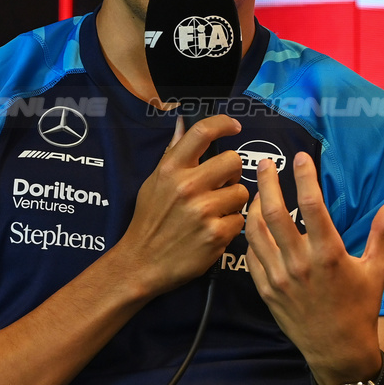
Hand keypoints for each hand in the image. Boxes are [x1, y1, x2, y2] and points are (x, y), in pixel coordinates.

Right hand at [114, 114, 248, 295]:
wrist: (142, 262)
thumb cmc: (149, 220)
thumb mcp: (154, 182)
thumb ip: (173, 153)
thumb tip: (182, 122)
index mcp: (171, 169)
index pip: (202, 133)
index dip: (223, 124)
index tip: (233, 127)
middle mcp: (187, 187)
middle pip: (233, 161)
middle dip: (232, 172)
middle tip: (222, 184)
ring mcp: (203, 211)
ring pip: (241, 192)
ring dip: (232, 202)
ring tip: (214, 211)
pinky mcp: (216, 235)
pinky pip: (240, 220)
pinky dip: (230, 226)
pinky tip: (213, 230)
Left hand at [244, 150, 383, 384]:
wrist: (338, 351)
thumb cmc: (361, 308)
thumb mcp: (376, 269)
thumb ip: (382, 232)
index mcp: (329, 254)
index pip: (313, 205)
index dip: (306, 177)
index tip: (301, 158)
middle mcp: (300, 264)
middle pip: (274, 212)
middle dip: (267, 182)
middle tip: (263, 162)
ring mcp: (279, 278)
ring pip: (256, 232)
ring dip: (254, 206)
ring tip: (257, 190)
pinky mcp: (266, 290)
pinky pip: (252, 255)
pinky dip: (251, 235)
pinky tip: (254, 223)